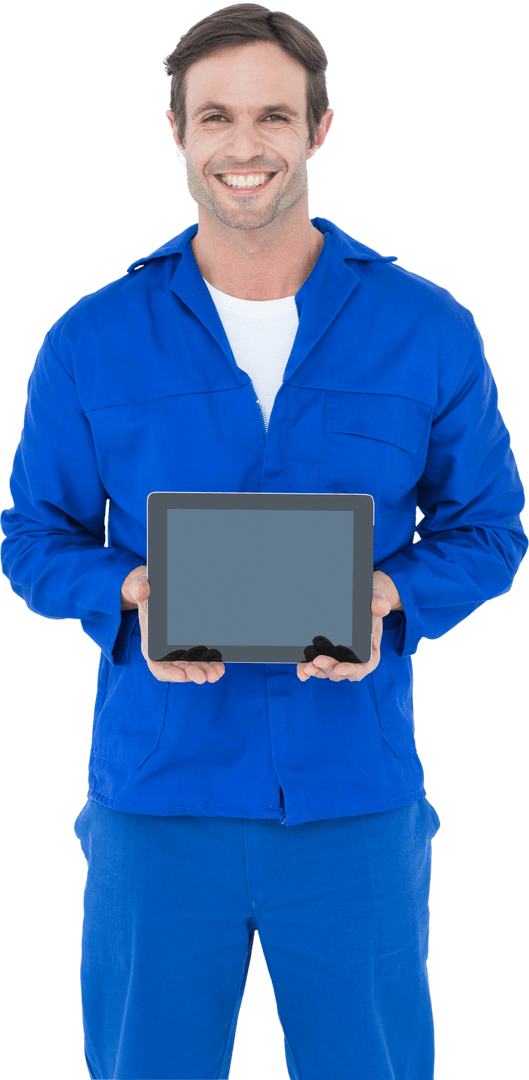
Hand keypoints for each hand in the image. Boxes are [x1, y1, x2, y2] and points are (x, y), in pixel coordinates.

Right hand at [120, 565, 224, 684]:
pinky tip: (220, 667)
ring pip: (193, 667)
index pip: (157, 665)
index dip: (169, 672)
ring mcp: (180, 650)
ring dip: (204, 672)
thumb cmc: (148, 589)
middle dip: (191, 674)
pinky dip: (211, 664)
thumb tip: (141, 589)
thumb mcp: (141, 586)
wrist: (158, 588)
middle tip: (203, 677)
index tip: (181, 676)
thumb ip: (139, 588)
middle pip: (178, 669)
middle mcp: (165, 651)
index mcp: (151, 644)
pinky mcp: (193, 646)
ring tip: (215, 674)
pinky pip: (203, 660)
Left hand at [296, 570, 401, 682]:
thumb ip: (379, 604)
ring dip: (316, 671)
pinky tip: (301, 671)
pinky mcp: (325, 657)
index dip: (351, 670)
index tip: (339, 668)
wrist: (358, 602)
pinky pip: (316, 667)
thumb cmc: (369, 604)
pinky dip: (308, 670)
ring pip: (327, 672)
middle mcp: (353, 661)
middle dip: (329, 668)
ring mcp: (338, 660)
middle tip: (318, 660)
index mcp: (370, 655)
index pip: (362, 668)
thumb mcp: (376, 600)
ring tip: (307, 667)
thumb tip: (382, 606)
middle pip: (341, 672)